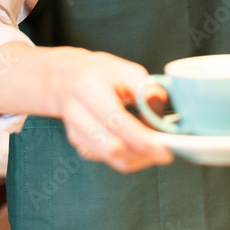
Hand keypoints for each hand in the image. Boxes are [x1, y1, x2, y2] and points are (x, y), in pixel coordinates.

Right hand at [46, 48, 173, 173]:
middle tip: (164, 151)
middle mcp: (77, 112)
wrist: (64, 78)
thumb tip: (161, 112)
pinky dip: (127, 158)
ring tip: (154, 148)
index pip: (116, 120)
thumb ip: (145, 89)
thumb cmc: (98, 72)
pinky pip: (107, 159)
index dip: (142, 139)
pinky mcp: (77, 143)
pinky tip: (138, 147)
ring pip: (111, 158)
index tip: (165, 150)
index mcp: (89, 88)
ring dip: (137, 158)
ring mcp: (74, 131)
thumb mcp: (124, 69)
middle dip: (142, 154)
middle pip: (112, 147)